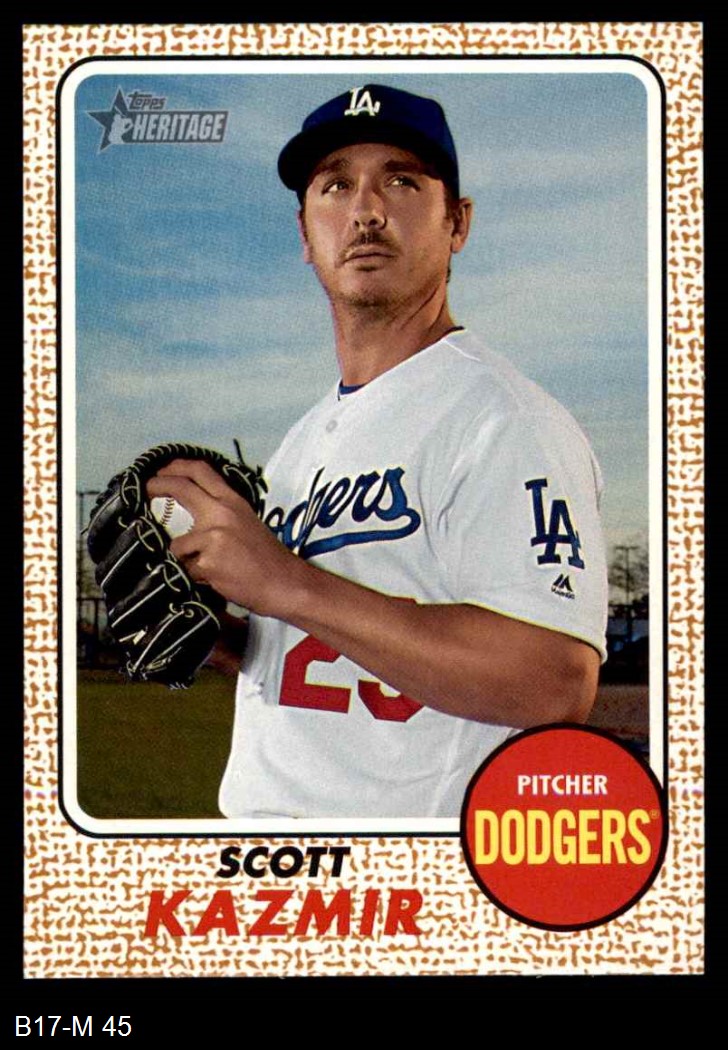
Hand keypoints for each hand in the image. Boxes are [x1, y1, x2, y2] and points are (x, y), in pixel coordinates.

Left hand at [146, 460, 301, 615]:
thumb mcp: (247, 523)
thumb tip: (193, 514)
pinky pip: (187, 569)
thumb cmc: (267, 558)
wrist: (284, 584)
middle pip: (181, 488)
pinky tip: (217, 580)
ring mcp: (213, 536)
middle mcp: (222, 513)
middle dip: (156, 485)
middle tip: (146, 490)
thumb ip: (221, 514)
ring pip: (177, 545)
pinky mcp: (208, 562)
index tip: (161, 470)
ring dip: (186, 560)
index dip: (176, 467)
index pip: (201, 471)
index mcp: (233, 502)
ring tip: (210, 569)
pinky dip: (197, 577)